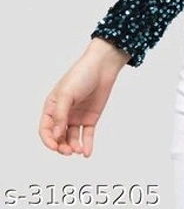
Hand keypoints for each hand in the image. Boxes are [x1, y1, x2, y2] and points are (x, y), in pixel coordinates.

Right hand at [38, 40, 128, 156]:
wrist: (103, 67)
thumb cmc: (81, 75)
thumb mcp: (67, 94)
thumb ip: (60, 115)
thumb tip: (56, 135)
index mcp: (52, 107)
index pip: (45, 129)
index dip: (48, 140)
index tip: (55, 147)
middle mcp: (63, 114)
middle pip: (58, 137)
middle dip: (61, 146)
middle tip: (68, 151)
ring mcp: (77, 117)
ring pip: (71, 138)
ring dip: (73, 147)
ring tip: (78, 150)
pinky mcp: (90, 118)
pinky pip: (86, 135)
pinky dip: (86, 145)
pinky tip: (86, 153)